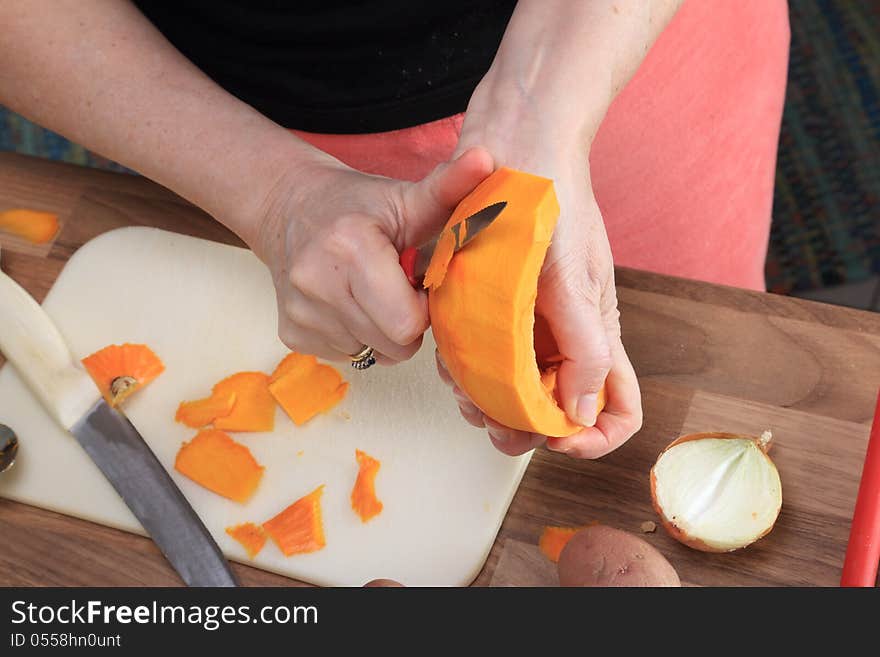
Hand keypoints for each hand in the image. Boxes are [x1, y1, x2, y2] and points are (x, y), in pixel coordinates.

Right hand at [252, 148, 493, 362]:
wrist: (288, 208)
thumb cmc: (356, 204)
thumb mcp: (404, 196)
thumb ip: (448, 186)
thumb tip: (486, 159)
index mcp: (349, 249)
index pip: (408, 323)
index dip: (425, 307)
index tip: (417, 280)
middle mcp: (316, 285)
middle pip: (395, 346)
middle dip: (407, 323)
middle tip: (398, 288)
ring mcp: (300, 315)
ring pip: (374, 355)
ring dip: (383, 331)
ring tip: (371, 292)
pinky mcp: (292, 335)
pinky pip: (348, 356)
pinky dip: (357, 336)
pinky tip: (349, 303)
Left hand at [438, 149, 641, 458]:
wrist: (515, 132)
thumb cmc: (553, 195)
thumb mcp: (574, 275)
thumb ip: (585, 346)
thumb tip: (581, 414)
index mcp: (595, 331)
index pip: (615, 408)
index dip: (592, 437)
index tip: (554, 437)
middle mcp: (562, 332)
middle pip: (553, 409)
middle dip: (522, 427)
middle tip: (489, 419)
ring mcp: (525, 317)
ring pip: (511, 387)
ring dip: (485, 400)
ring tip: (461, 384)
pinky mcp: (490, 299)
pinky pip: (479, 352)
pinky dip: (463, 365)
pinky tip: (447, 353)